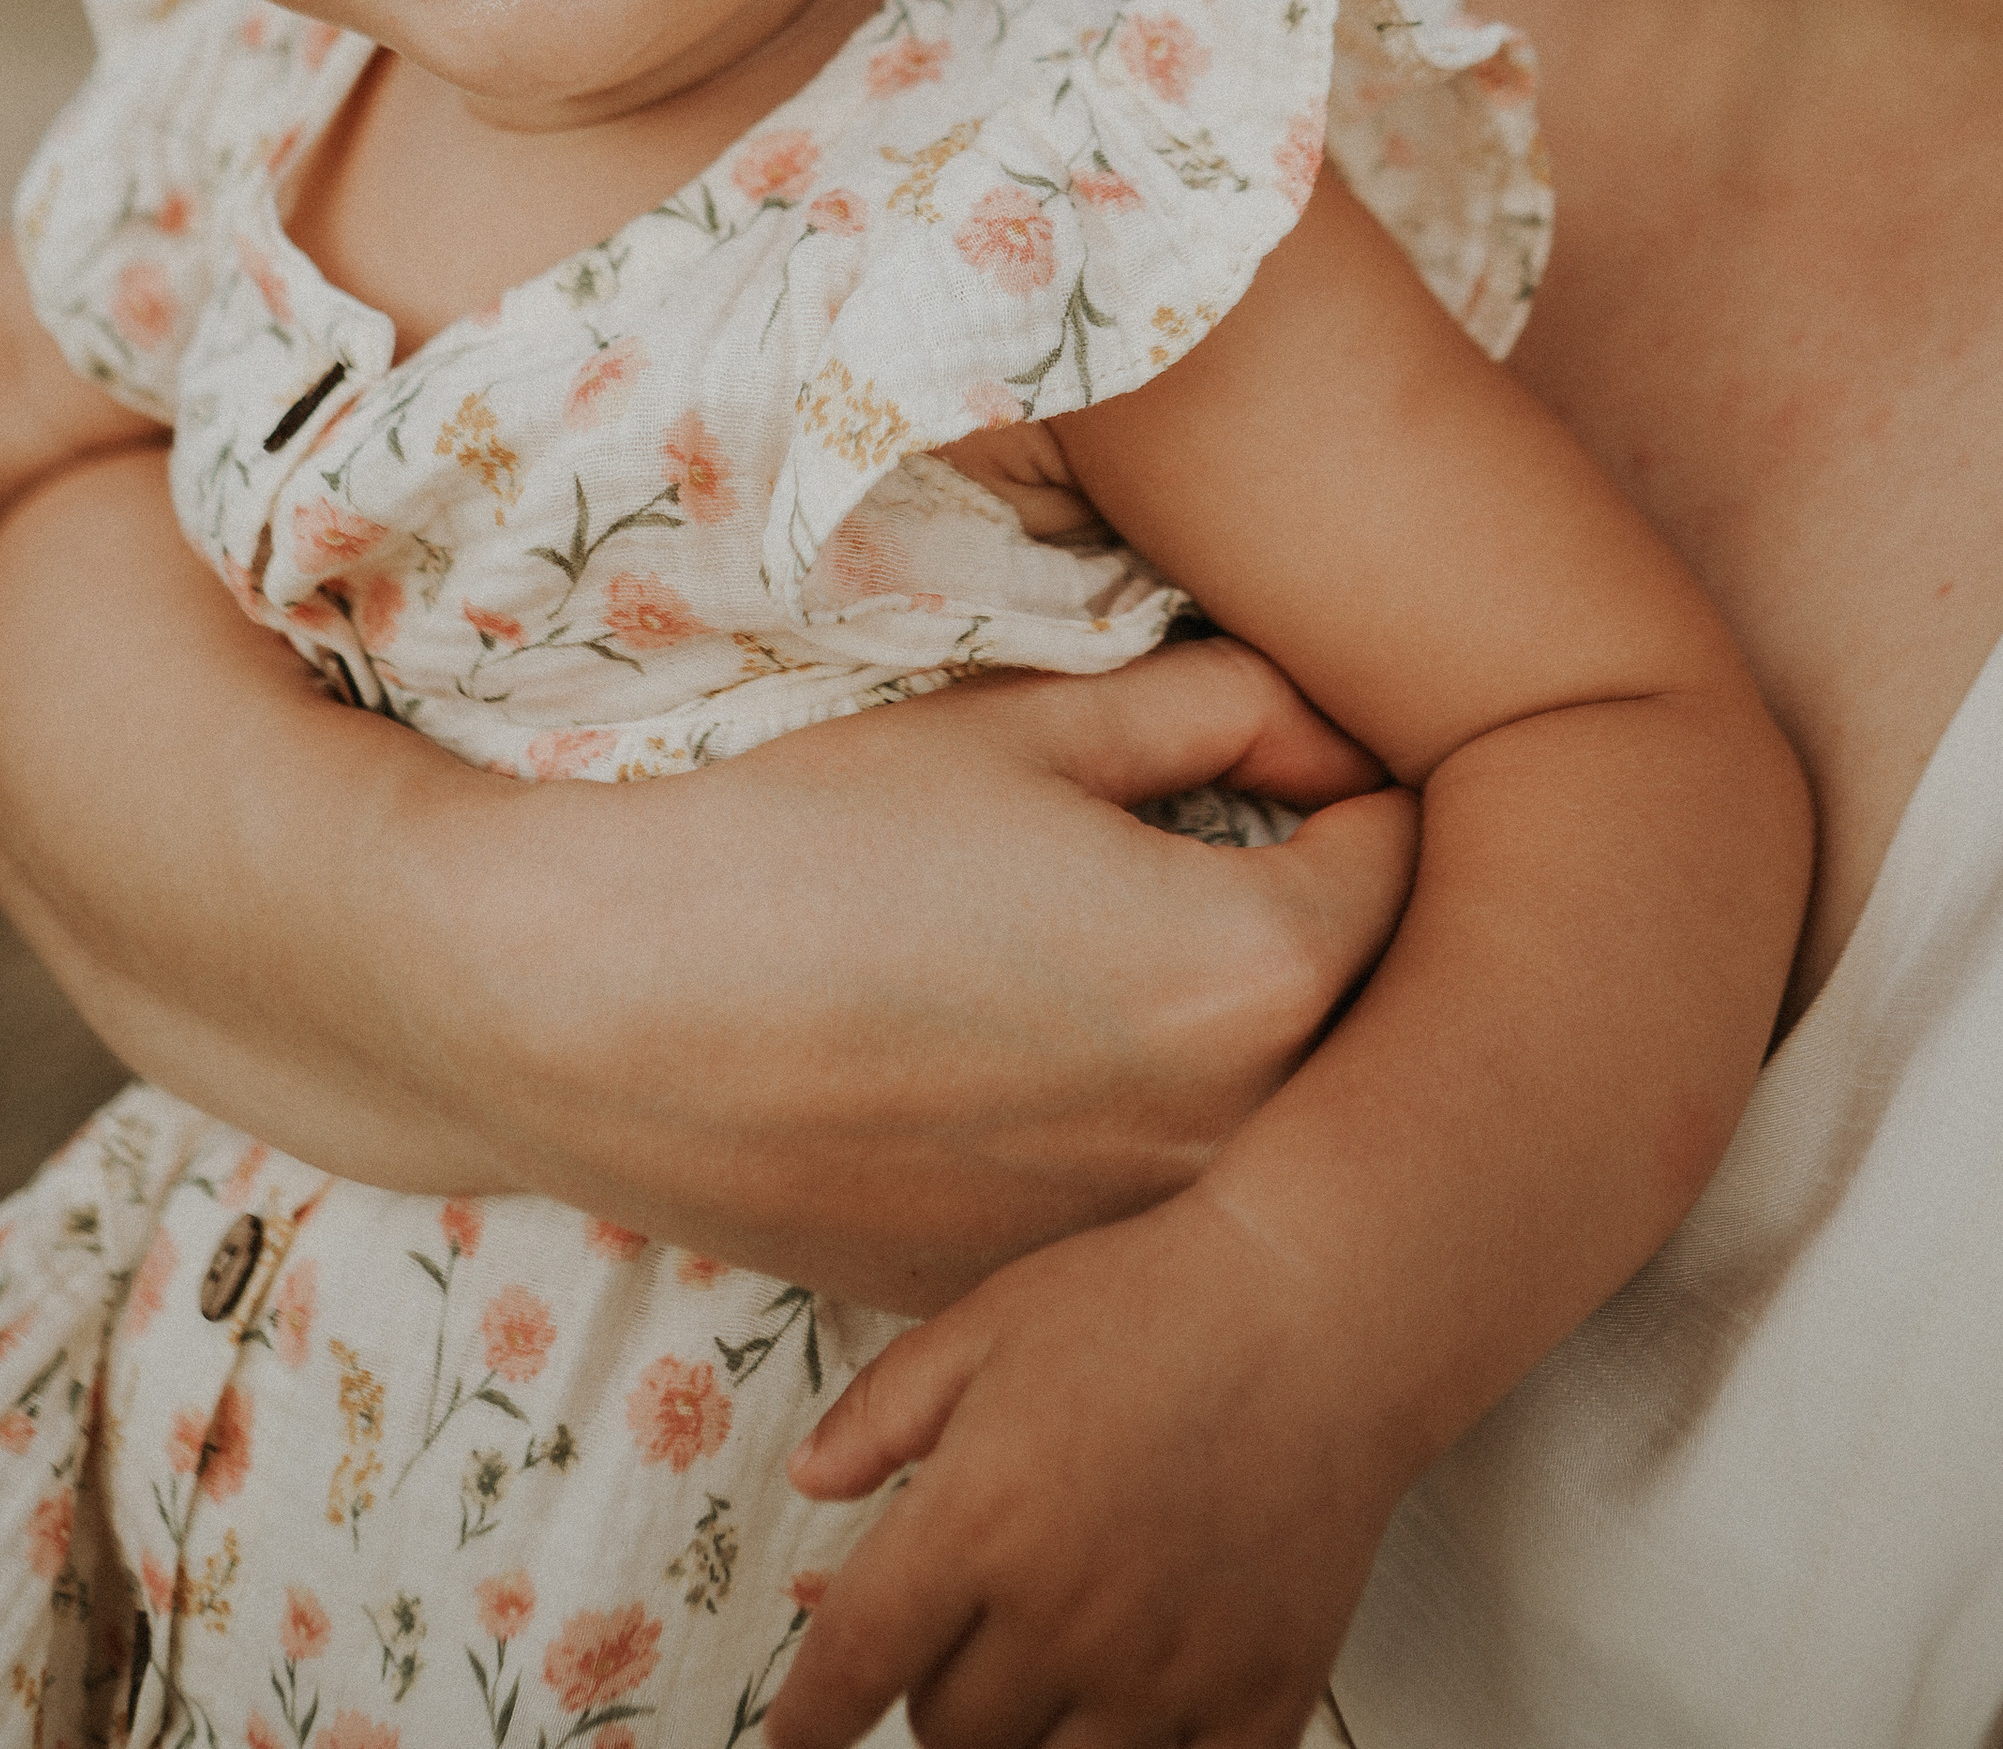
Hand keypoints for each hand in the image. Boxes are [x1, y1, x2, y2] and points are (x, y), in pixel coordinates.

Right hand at [0, 477, 1415, 1290]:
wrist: (597, 1011)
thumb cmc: (806, 834)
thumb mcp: (1027, 727)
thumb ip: (1216, 707)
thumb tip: (1325, 722)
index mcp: (1255, 972)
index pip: (1405, 854)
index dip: (1350, 776)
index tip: (1286, 745)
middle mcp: (1235, 1139)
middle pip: (1366, 1004)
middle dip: (1321, 912)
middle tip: (1232, 828)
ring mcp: (1138, 1242)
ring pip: (1269, 1116)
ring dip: (1237, 1032)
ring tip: (1113, 943)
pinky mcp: (1042, 1294)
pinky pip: (1150, 1202)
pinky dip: (1128, 1130)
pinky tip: (1019, 1055)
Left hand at [772, 1185, 1404, 1748]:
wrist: (1326, 1309)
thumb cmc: (1151, 1300)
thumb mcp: (990, 1321)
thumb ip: (883, 1411)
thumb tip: (806, 1483)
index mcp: (980, 1517)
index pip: (855, 1664)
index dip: (806, 1718)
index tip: (789, 1740)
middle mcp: (1063, 1614)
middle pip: (948, 1735)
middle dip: (936, 1692)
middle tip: (971, 1626)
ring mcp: (1166, 1671)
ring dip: (1026, 1738)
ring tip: (1049, 1666)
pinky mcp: (1258, 1700)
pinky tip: (1136, 1714)